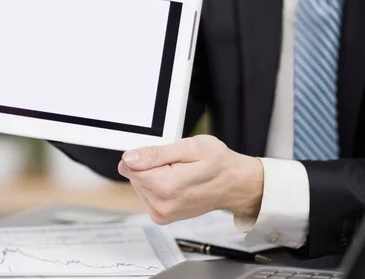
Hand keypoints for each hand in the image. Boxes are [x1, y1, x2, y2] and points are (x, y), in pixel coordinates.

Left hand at [118, 135, 263, 224]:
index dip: (143, 155)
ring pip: (139, 185)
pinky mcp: (161, 217)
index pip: (128, 166)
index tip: (164, 155)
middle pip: (134, 176)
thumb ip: (155, 154)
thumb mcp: (189, 148)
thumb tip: (129, 158)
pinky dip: (158, 186)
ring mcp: (161, 213)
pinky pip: (146, 195)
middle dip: (150, 165)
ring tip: (179, 173)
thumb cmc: (218, 163)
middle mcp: (161, 205)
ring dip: (155, 176)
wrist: (235, 185)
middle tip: (177, 164)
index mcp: (166, 186)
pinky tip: (177, 183)